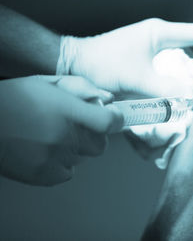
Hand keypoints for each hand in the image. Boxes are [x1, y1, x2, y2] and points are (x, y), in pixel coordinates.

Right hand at [0, 76, 122, 185]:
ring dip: (74, 149)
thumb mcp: (46, 82)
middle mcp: (62, 136)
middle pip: (100, 144)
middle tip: (75, 127)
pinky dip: (61, 164)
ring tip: (50, 136)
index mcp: (65, 111)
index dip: (115, 120)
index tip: (112, 117)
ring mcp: (53, 158)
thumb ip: (80, 88)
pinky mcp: (43, 175)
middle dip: (94, 135)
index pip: (109, 122)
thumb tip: (107, 98)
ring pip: (83, 158)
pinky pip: (67, 173)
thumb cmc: (12, 99)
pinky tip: (45, 151)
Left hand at [57, 19, 192, 96]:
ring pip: (185, 59)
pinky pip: (172, 69)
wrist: (76, 65)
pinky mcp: (150, 61)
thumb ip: (166, 89)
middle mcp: (161, 38)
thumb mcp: (136, 78)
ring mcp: (156, 49)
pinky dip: (180, 80)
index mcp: (161, 33)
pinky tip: (184, 91)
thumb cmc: (102, 65)